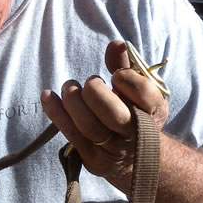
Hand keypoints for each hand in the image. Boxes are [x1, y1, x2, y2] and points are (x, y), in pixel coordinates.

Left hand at [40, 40, 169, 189]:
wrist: (136, 157)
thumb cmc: (135, 112)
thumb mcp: (138, 90)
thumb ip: (127, 65)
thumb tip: (116, 44)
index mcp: (154, 112)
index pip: (145, 95)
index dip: (128, 81)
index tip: (117, 75)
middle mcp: (137, 134)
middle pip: (114, 115)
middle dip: (96, 93)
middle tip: (90, 82)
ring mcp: (114, 149)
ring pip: (89, 126)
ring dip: (73, 101)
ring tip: (69, 86)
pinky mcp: (93, 158)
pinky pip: (71, 134)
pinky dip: (56, 113)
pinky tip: (47, 96)